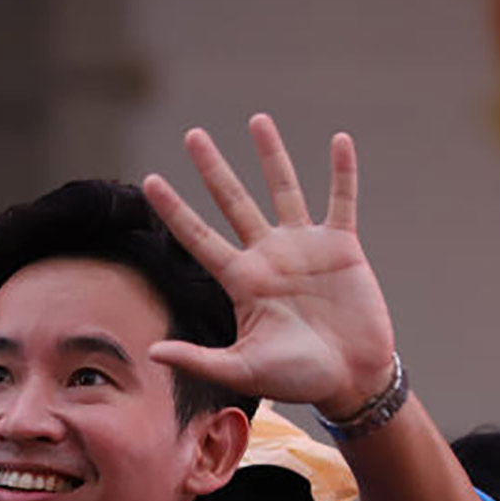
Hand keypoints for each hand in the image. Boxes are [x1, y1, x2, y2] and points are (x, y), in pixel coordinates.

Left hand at [142, 113, 395, 419]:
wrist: (350, 380)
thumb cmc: (296, 378)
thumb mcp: (242, 369)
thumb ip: (198, 359)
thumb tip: (151, 351)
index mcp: (242, 281)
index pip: (199, 237)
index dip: (174, 210)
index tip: (149, 180)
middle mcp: (268, 256)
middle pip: (233, 202)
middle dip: (213, 169)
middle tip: (193, 134)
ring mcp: (305, 248)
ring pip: (283, 189)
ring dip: (271, 155)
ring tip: (256, 120)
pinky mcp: (342, 247)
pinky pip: (341, 201)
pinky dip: (342, 172)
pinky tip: (340, 141)